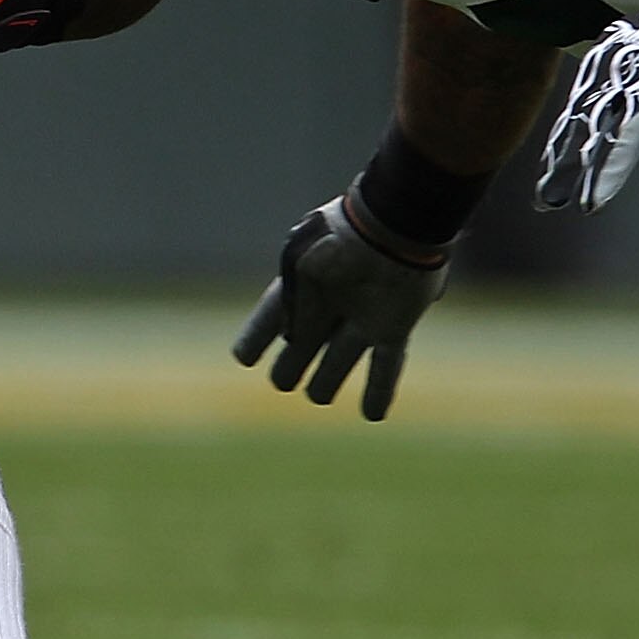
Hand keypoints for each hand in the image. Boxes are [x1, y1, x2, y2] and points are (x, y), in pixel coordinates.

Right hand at [233, 196, 448, 420]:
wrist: (393, 222)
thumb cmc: (340, 237)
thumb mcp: (299, 263)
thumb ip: (288, 305)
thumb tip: (291, 342)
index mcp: (303, 281)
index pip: (272, 317)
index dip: (257, 337)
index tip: (244, 358)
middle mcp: (331, 302)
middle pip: (305, 344)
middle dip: (291, 365)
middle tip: (283, 381)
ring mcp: (363, 315)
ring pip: (339, 360)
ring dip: (328, 381)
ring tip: (318, 396)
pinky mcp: (394, 325)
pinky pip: (386, 365)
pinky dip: (379, 391)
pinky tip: (372, 416)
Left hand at [533, 1, 638, 212]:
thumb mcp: (632, 50)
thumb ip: (614, 81)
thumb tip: (596, 112)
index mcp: (607, 69)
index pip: (576, 118)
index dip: (559, 154)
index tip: (542, 188)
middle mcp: (623, 78)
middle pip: (590, 129)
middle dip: (569, 168)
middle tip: (550, 202)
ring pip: (624, 134)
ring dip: (606, 172)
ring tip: (591, 205)